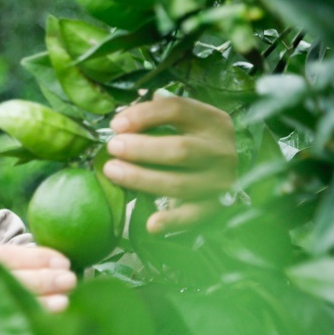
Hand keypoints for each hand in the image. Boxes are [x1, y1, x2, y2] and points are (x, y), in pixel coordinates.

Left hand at [102, 92, 237, 233]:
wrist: (219, 175)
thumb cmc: (190, 142)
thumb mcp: (184, 123)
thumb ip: (158, 116)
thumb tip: (121, 120)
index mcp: (213, 122)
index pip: (178, 110)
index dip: (144, 115)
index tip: (116, 124)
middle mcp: (221, 151)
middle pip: (179, 149)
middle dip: (141, 149)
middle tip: (113, 147)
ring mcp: (219, 182)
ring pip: (178, 183)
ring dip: (141, 178)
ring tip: (112, 171)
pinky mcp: (213, 208)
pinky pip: (190, 217)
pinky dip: (171, 222)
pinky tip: (151, 225)